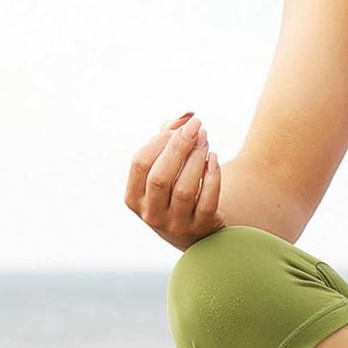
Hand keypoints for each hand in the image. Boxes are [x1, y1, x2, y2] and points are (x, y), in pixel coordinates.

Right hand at [125, 111, 224, 250]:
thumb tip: (187, 117)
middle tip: (197, 126)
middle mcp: (151, 213)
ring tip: (206, 140)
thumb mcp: (165, 167)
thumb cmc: (176, 189)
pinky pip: (207, 201)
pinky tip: (214, 158)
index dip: (159, 140)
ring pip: (184, 189)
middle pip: (160, 177)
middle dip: (179, 146)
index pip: (139, 163)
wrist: (197, 231)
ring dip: (196, 159)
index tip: (180, 127)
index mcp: (134, 197)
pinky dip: (212, 177)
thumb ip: (170, 138)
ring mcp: (176, 224)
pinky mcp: (201, 227)